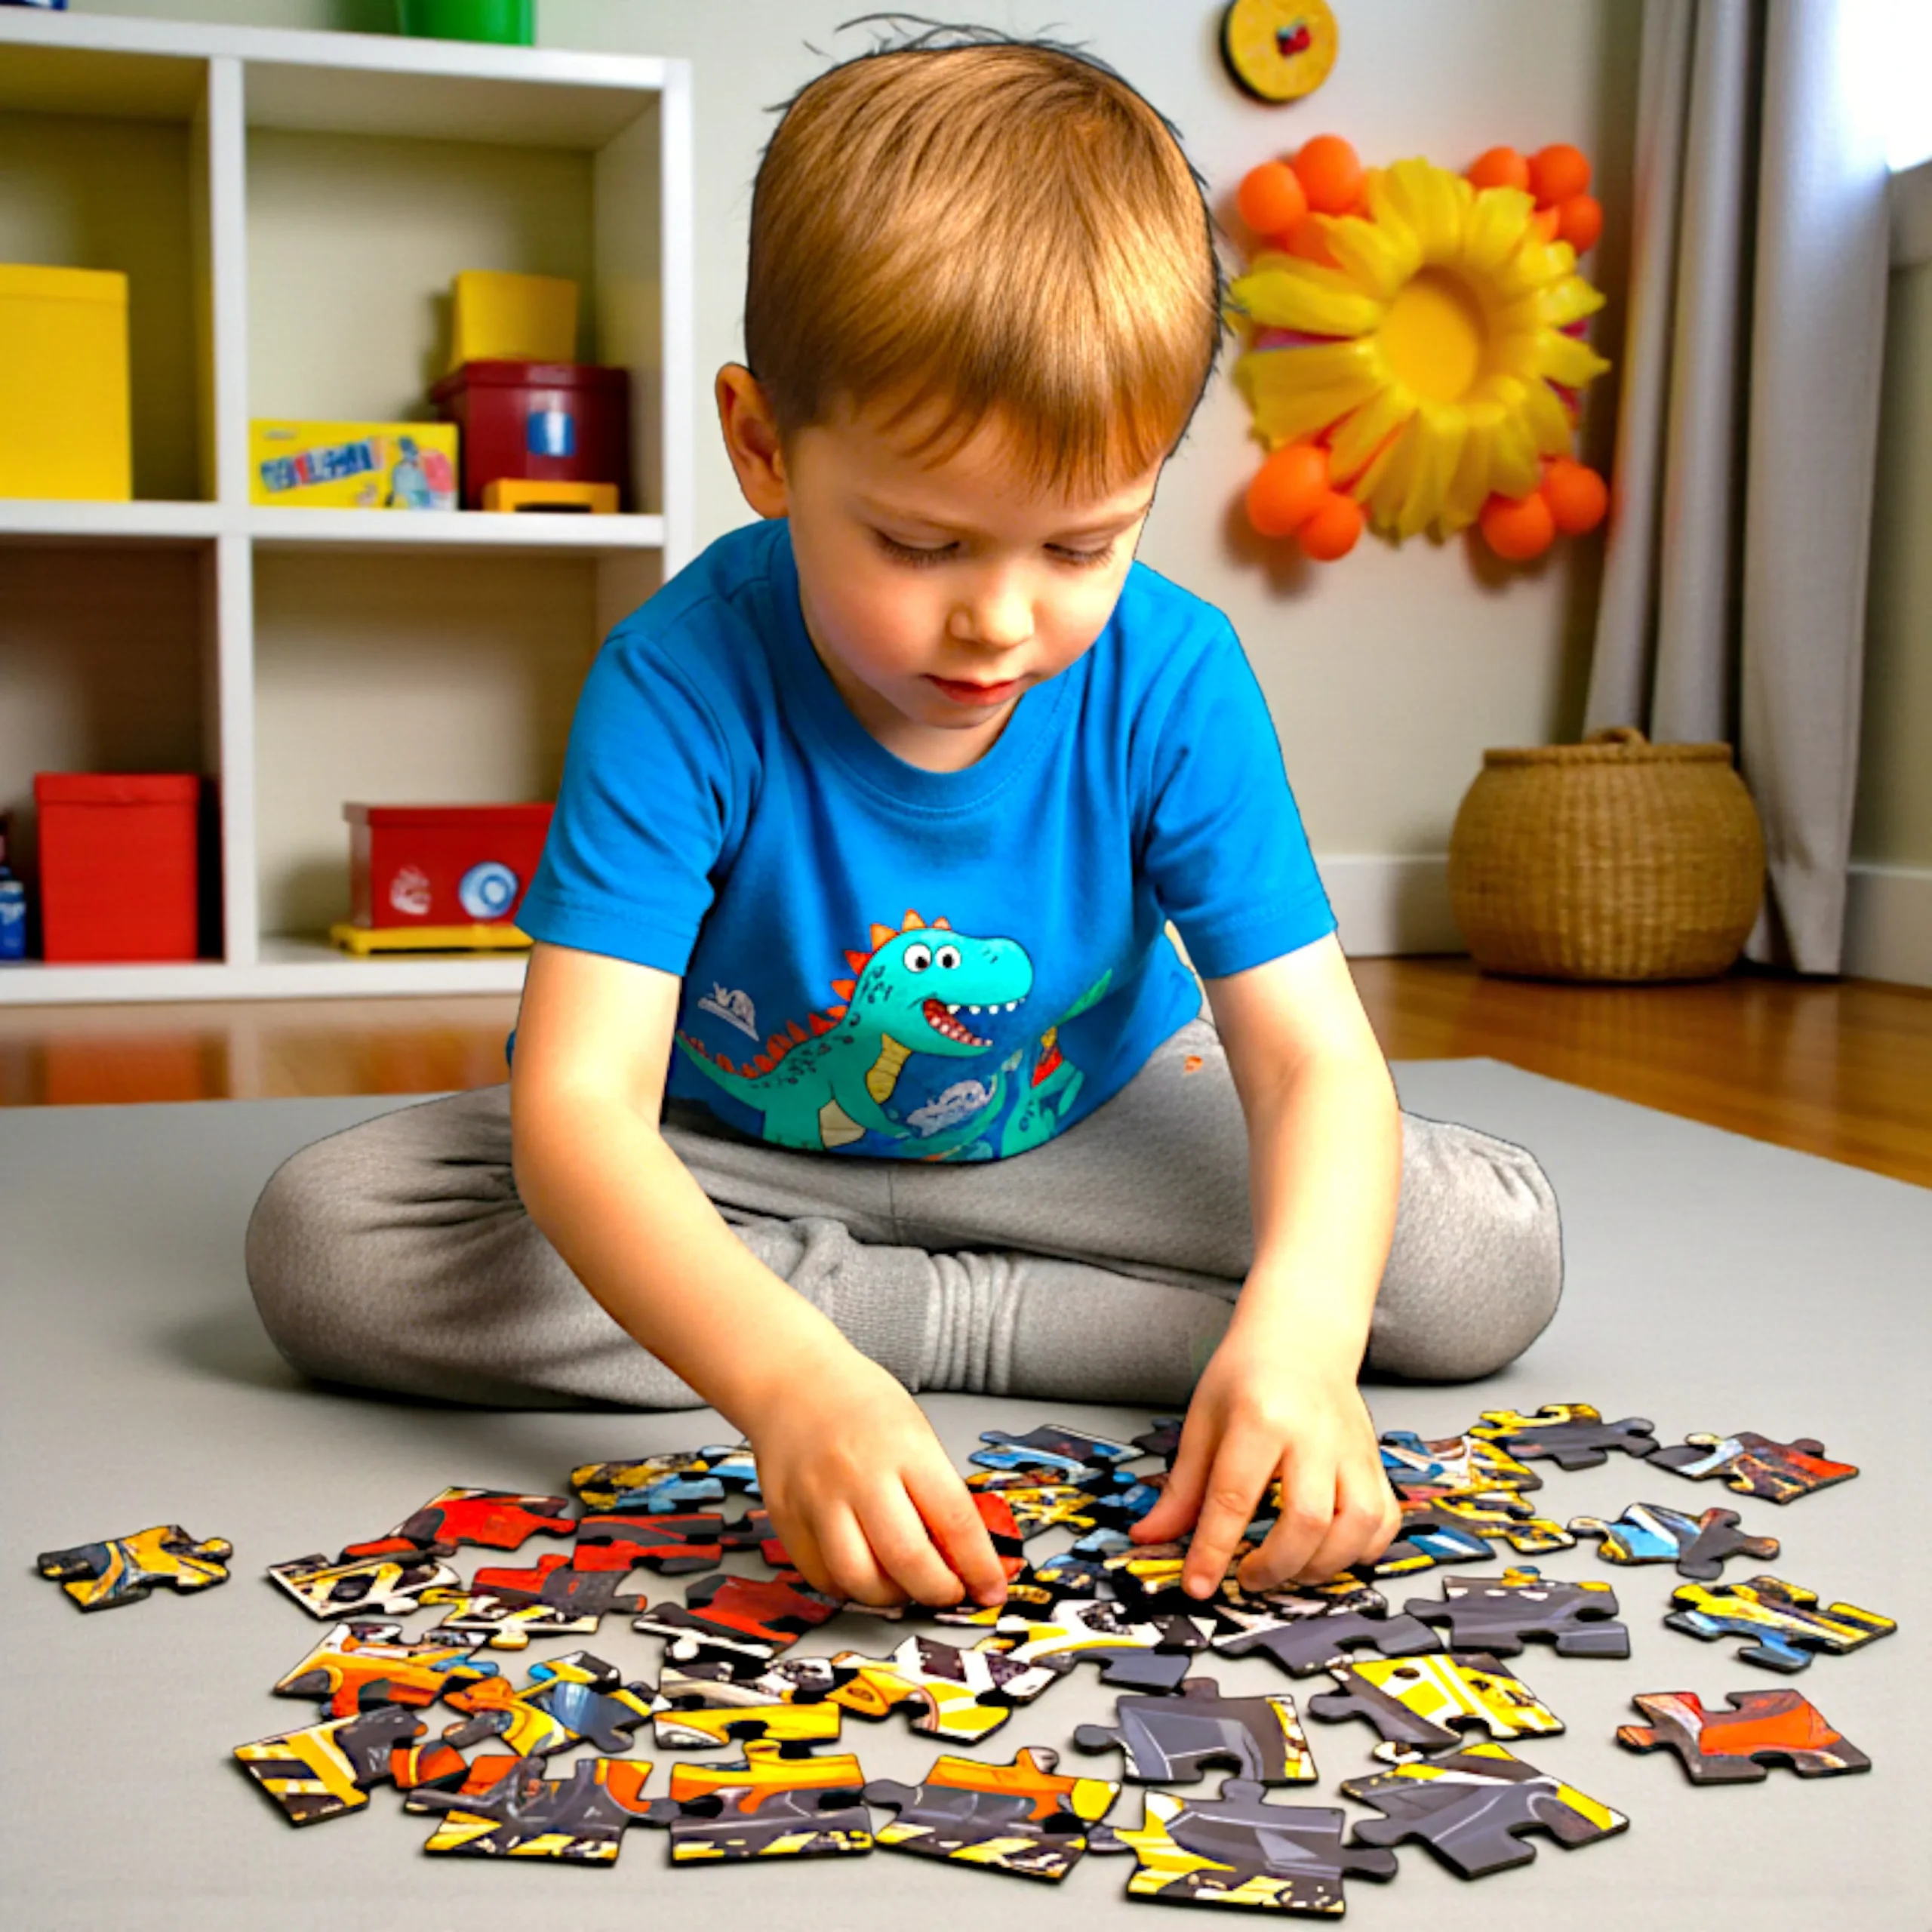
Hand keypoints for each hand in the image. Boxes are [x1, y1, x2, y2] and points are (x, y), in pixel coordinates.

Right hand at [740, 1348, 1007, 1611]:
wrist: (792, 1381)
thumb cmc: (861, 1404)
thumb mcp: (915, 1432)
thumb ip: (935, 1490)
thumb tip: (961, 1555)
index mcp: (905, 1447)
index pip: (954, 1521)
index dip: (979, 1566)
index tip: (991, 1590)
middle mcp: (859, 1474)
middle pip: (907, 1560)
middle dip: (939, 1592)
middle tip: (950, 1593)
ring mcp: (817, 1498)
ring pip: (859, 1580)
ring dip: (892, 1598)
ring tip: (905, 1586)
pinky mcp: (786, 1517)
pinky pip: (821, 1576)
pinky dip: (849, 1588)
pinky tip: (864, 1573)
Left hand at [1129, 1326, 1399, 1595]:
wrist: (1300, 1337)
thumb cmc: (1247, 1375)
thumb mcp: (1202, 1422)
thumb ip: (1181, 1488)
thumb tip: (1150, 1537)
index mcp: (1260, 1417)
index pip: (1234, 1496)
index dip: (1213, 1551)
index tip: (1198, 1586)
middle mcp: (1314, 1434)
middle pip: (1307, 1519)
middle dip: (1275, 1566)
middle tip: (1248, 1578)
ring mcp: (1352, 1448)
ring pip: (1356, 1524)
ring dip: (1321, 1565)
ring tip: (1288, 1570)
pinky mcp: (1375, 1460)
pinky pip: (1384, 1518)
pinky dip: (1362, 1549)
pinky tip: (1330, 1552)